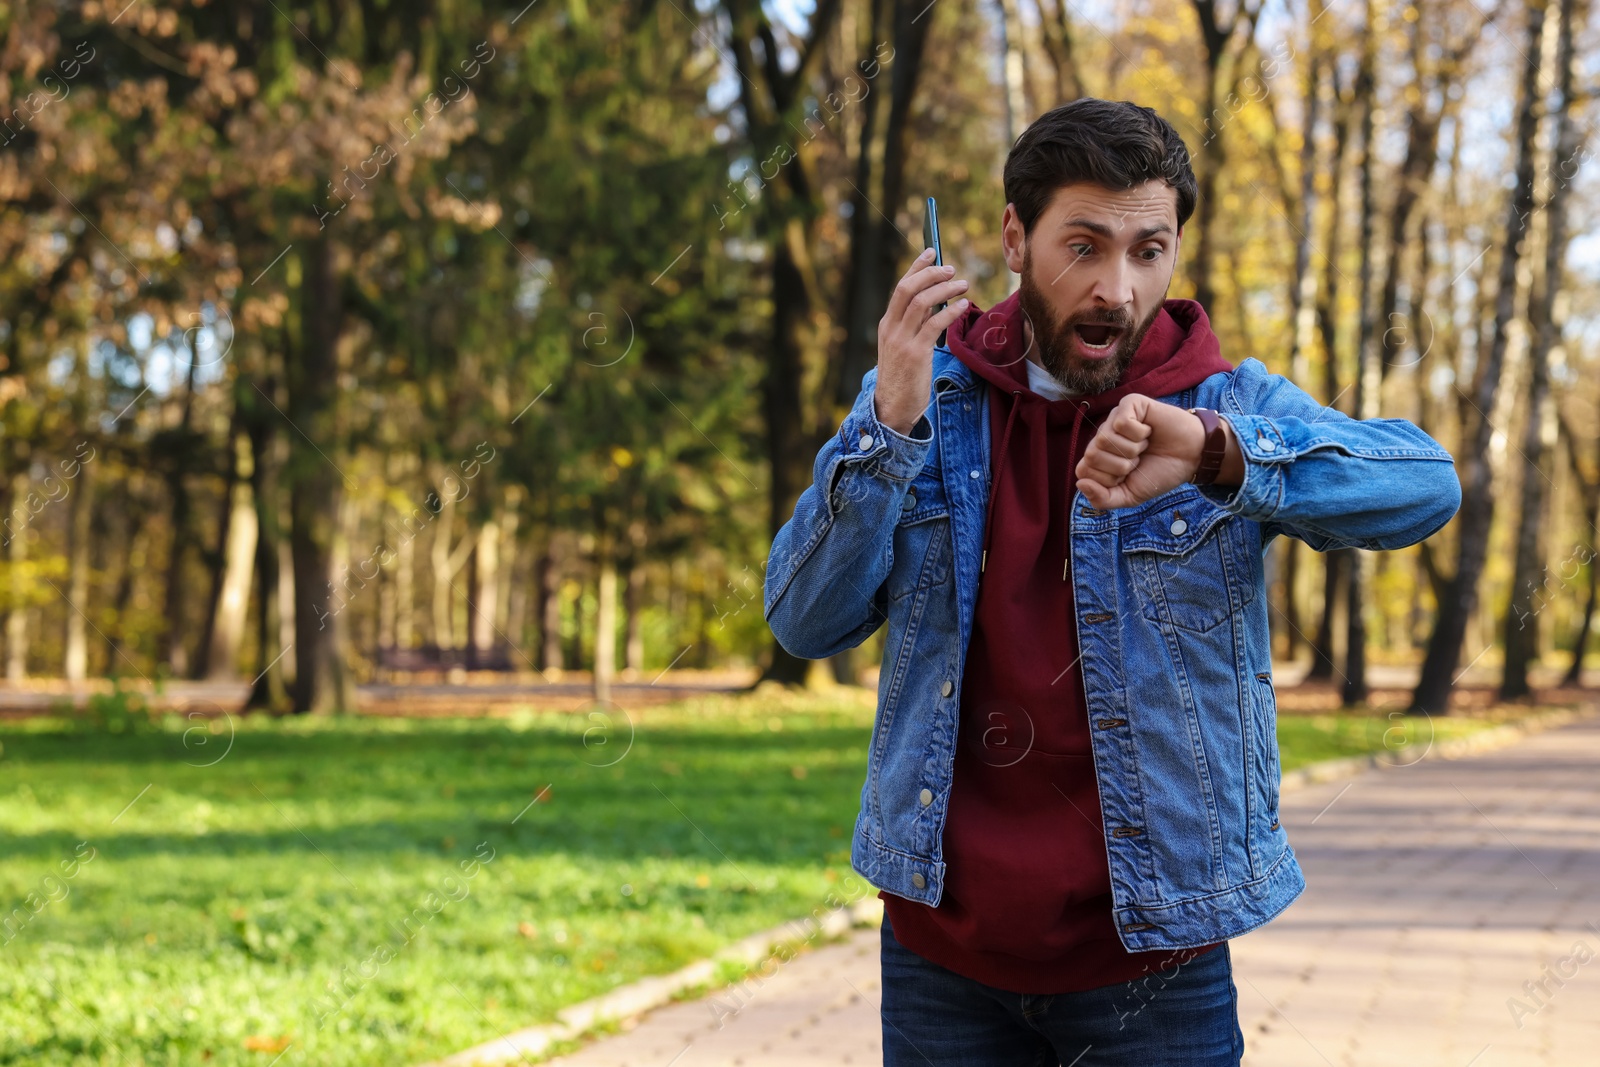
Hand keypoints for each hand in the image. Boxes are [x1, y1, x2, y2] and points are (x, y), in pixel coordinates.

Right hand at [873, 248, 969, 435]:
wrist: (892, 408)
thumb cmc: (901, 378)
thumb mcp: (901, 347)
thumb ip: (913, 326)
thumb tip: (935, 303)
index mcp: (886, 324)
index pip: (900, 287)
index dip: (916, 267)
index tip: (931, 252)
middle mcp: (891, 328)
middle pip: (908, 289)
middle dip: (931, 274)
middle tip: (951, 270)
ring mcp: (902, 341)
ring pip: (922, 302)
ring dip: (945, 289)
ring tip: (963, 285)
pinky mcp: (916, 354)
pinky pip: (934, 325)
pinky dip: (950, 312)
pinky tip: (963, 307)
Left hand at [1075, 395, 1227, 508]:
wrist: (1192, 457)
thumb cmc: (1160, 472)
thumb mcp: (1130, 495)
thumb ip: (1103, 499)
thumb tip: (1080, 484)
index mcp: (1099, 457)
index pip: (1082, 471)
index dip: (1107, 479)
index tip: (1128, 476)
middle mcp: (1103, 436)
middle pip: (1091, 455)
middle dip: (1120, 466)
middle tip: (1138, 460)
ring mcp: (1114, 418)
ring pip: (1105, 439)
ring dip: (1132, 450)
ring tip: (1145, 446)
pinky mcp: (1129, 403)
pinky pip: (1121, 422)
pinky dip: (1139, 433)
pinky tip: (1149, 431)